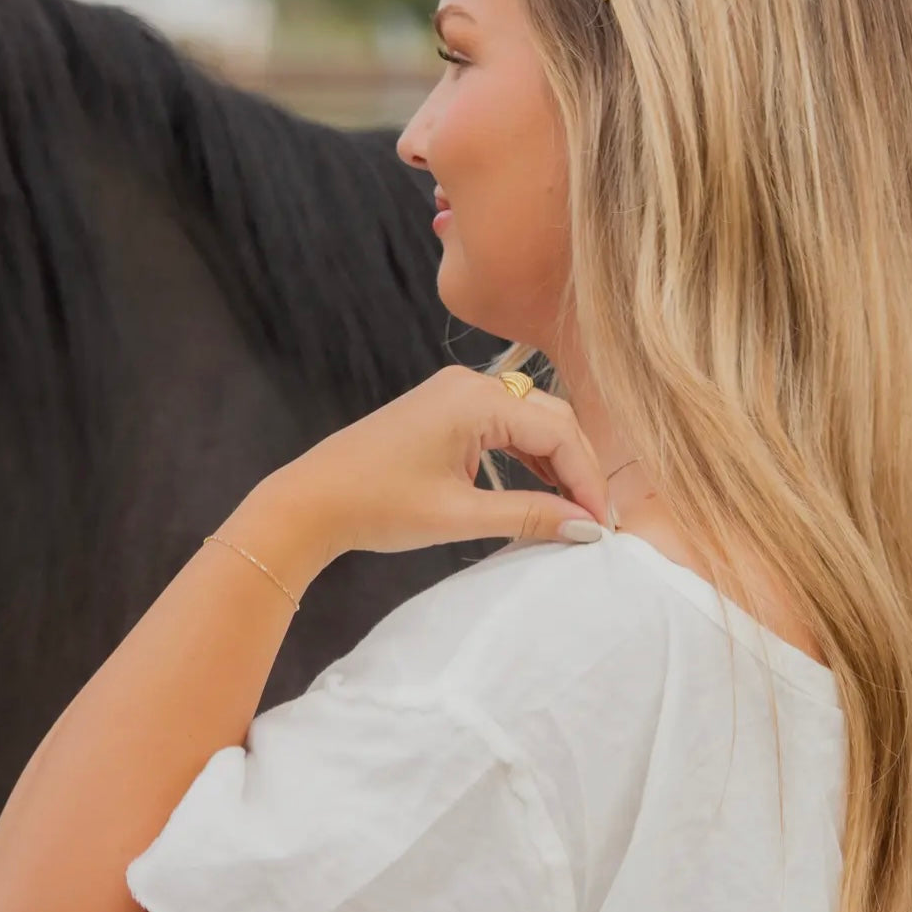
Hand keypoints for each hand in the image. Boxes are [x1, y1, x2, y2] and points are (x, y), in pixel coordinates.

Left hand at [275, 365, 609, 557]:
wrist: (312, 500)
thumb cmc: (377, 505)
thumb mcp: (459, 516)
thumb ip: (529, 515)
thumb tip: (583, 528)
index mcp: (476, 399)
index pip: (557, 432)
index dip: (587, 479)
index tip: (600, 525)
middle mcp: (471, 384)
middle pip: (551, 418)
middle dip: (579, 467)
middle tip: (593, 520)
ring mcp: (456, 393)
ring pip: (531, 419)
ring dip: (556, 461)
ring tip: (573, 510)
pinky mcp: (446, 408)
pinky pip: (504, 423)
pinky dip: (527, 455)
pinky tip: (541, 488)